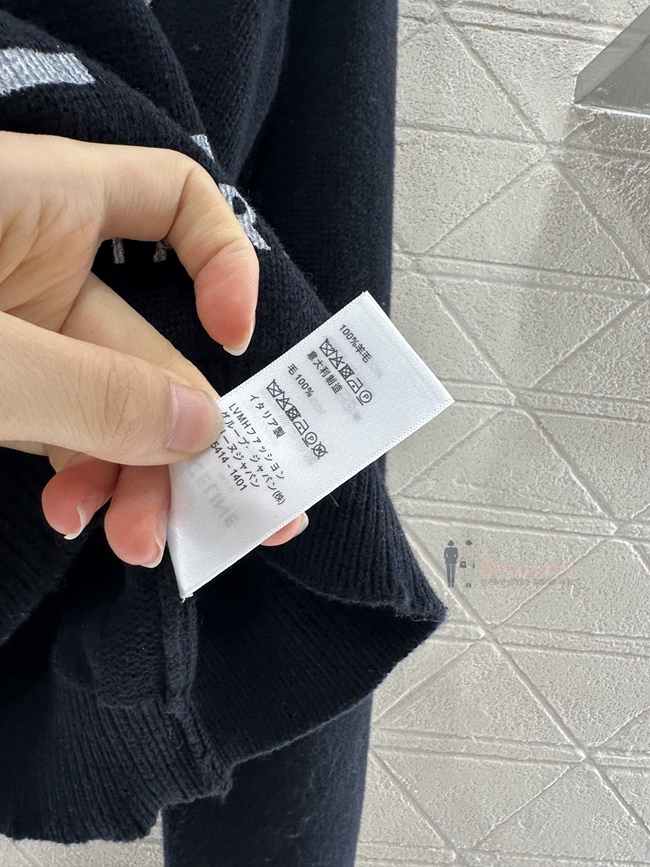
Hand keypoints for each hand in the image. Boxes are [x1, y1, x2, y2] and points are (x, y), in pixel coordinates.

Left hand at [0, 131, 307, 567]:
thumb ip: (89, 393)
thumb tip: (201, 428)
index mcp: (47, 204)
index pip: (174, 197)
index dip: (226, 260)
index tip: (235, 338)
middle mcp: (40, 262)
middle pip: (153, 346)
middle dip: (185, 437)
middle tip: (228, 512)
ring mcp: (19, 329)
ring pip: (110, 403)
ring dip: (134, 478)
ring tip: (137, 539)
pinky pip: (62, 427)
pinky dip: (81, 476)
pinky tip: (79, 514)